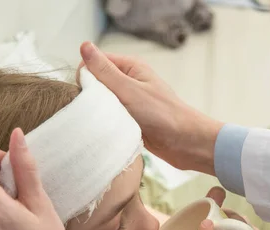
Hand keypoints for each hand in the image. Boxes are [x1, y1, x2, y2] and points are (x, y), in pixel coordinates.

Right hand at [79, 42, 223, 173]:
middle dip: (91, 98)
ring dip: (100, 114)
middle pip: (95, 84)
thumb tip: (84, 45)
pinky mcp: (130, 120)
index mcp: (130, 67)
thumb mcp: (129, 90)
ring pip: (100, 104)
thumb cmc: (162, 114)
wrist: (185, 143)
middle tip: (102, 112)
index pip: (94, 63)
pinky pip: (109, 119)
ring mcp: (129, 102)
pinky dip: (107, 125)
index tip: (90, 95)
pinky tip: (111, 132)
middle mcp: (128, 82)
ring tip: (109, 123)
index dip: (87, 78)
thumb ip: (105, 71)